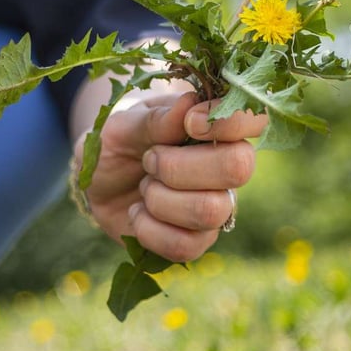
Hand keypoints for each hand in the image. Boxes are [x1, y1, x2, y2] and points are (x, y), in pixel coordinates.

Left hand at [75, 91, 267, 261]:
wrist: (94, 183)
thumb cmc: (117, 143)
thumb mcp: (125, 123)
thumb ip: (156, 118)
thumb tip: (189, 105)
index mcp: (217, 128)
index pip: (255, 121)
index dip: (229, 123)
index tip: (190, 123)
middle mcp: (226, 168)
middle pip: (238, 168)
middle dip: (180, 166)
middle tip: (149, 160)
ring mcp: (216, 207)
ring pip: (210, 211)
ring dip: (160, 198)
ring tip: (143, 186)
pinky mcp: (196, 241)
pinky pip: (185, 245)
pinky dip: (149, 229)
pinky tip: (138, 213)